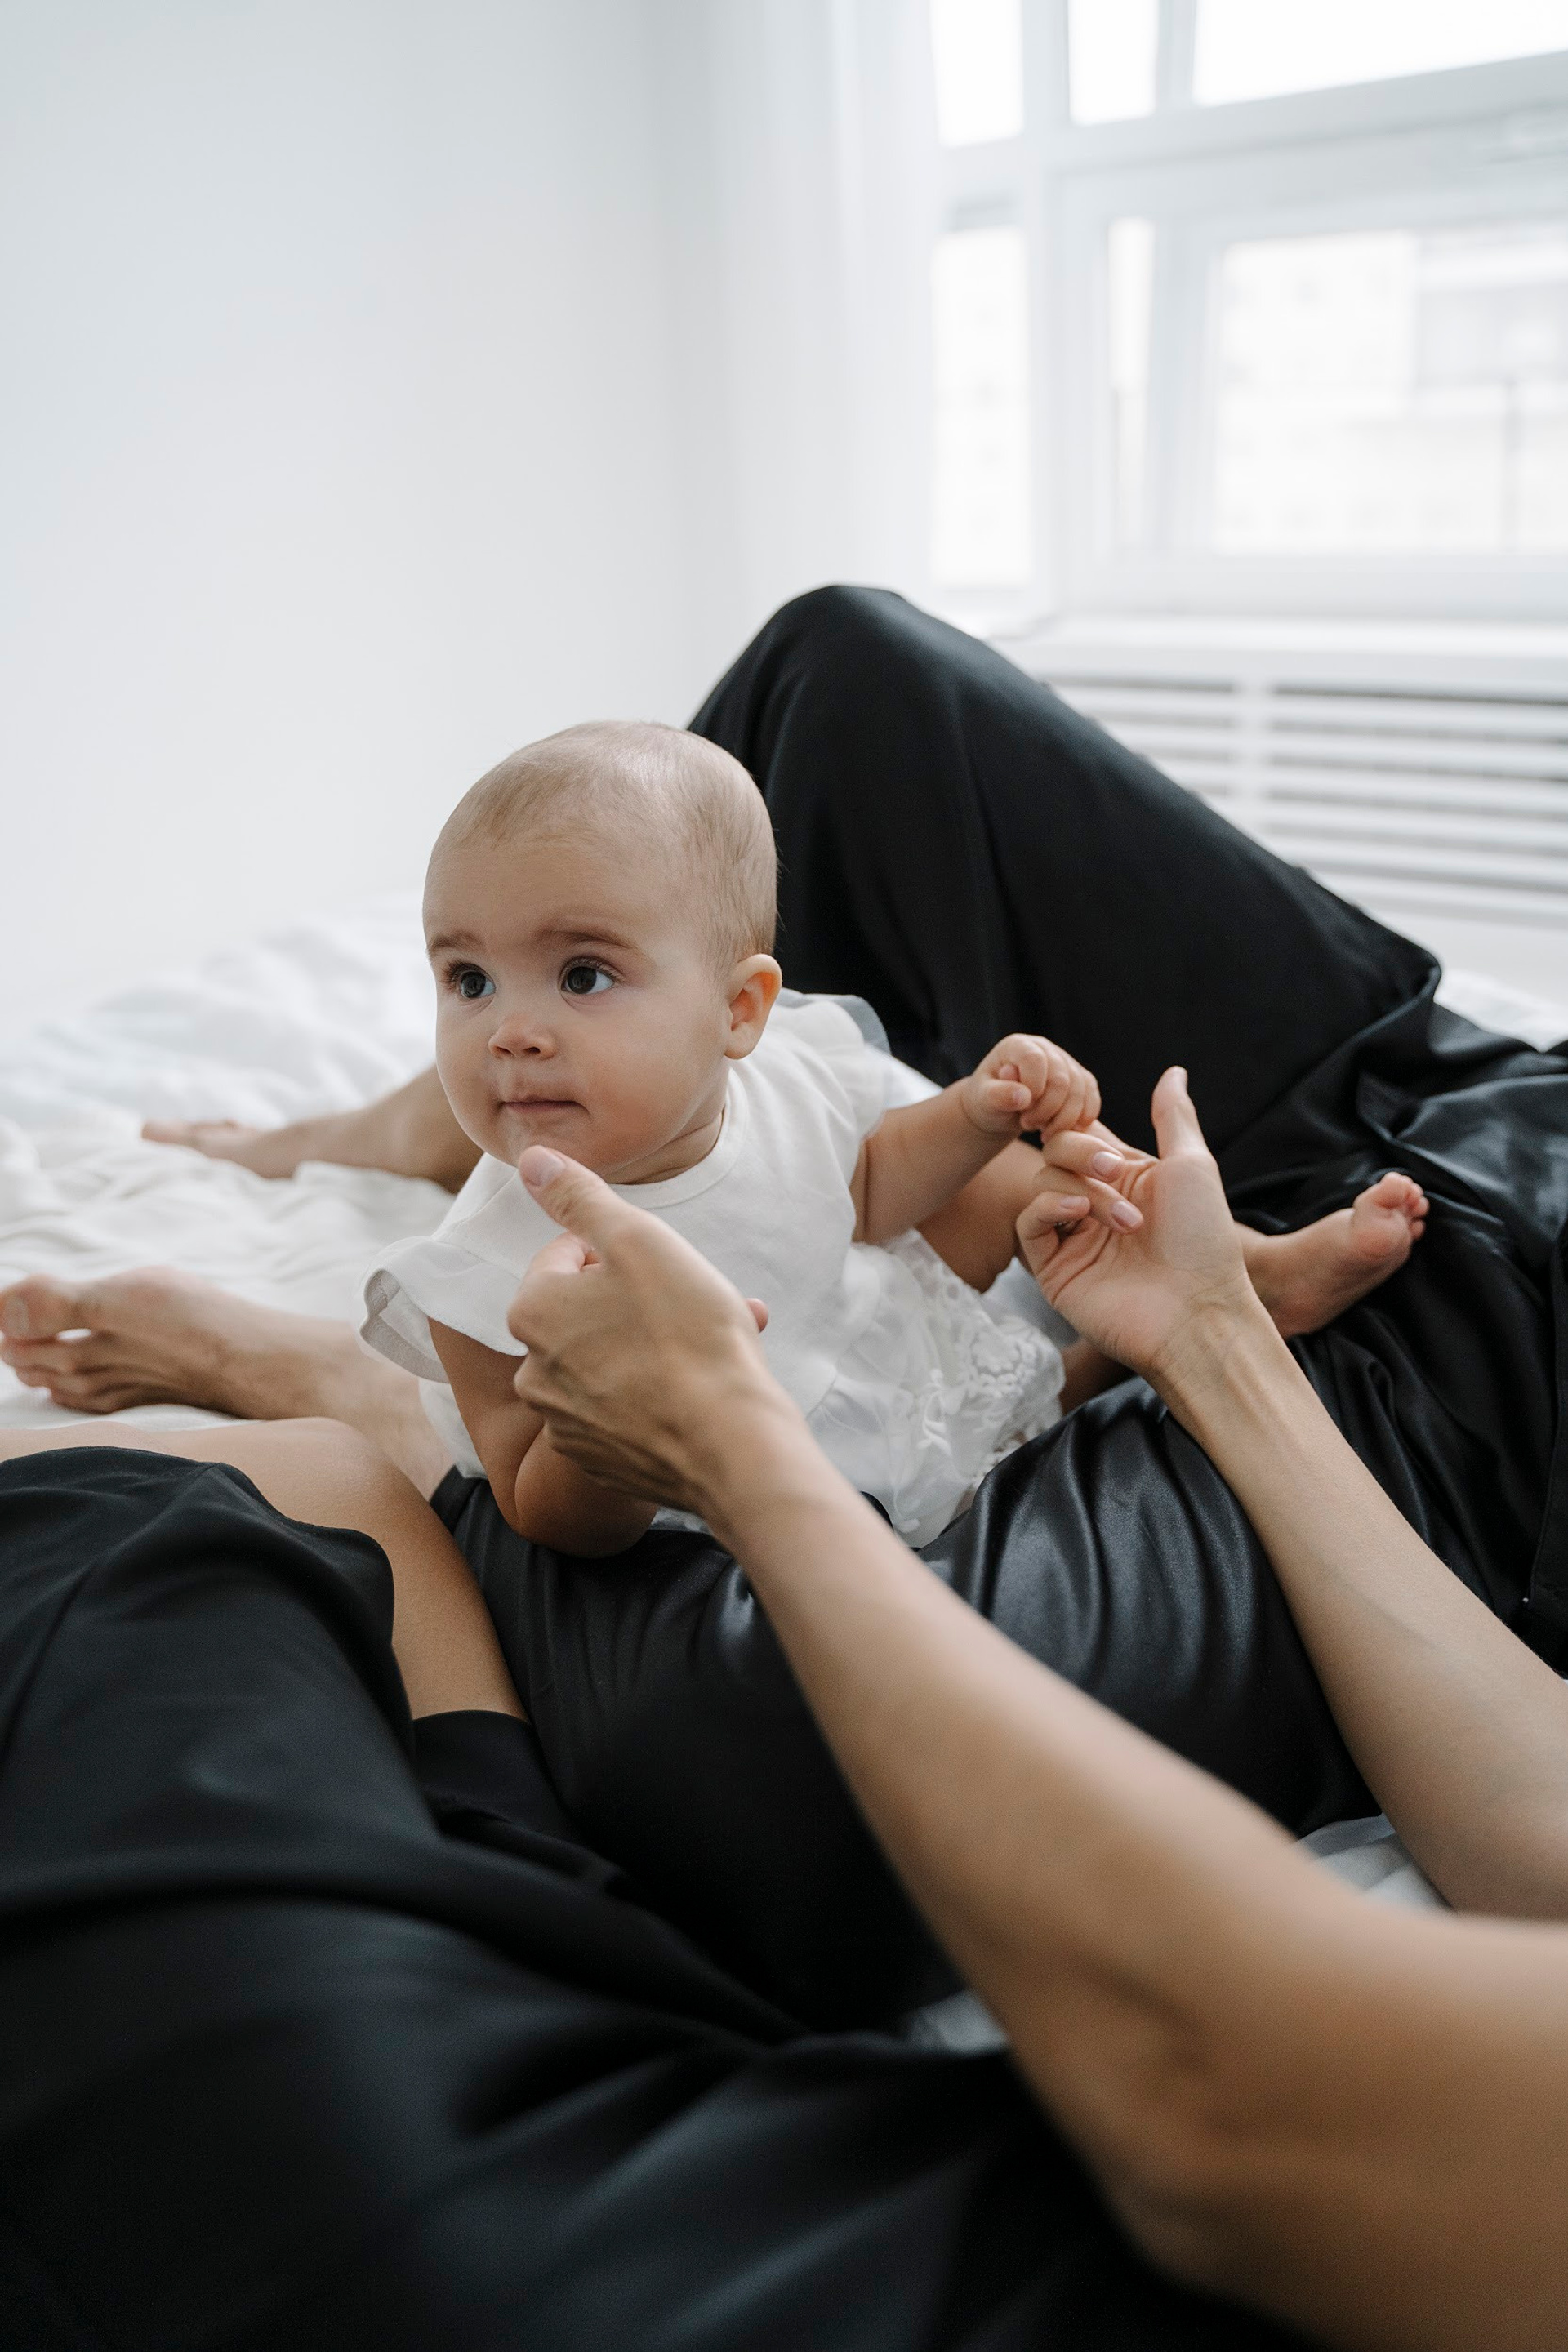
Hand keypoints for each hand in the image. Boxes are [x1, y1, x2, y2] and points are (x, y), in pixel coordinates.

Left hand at [506, 1147, 790, 1513]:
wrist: (728, 1443)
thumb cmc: (688, 1334)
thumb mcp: (637, 1241)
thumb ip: (578, 1196)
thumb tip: (532, 1159)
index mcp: (533, 1311)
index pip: (569, 1255)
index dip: (621, 1254)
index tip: (662, 1270)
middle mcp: (534, 1371)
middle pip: (587, 1312)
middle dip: (638, 1302)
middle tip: (692, 1306)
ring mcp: (565, 1422)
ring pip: (610, 1361)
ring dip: (655, 1346)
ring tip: (713, 1345)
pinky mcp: (598, 1460)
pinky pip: (624, 1409)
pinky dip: (657, 1393)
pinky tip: (701, 1389)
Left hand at [960, 1032, 1099, 1140]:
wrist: (1000, 1109)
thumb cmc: (988, 1101)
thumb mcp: (984, 1100)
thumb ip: (998, 1095)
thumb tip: (1024, 1096)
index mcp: (1018, 1045)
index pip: (1034, 1059)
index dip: (1032, 1088)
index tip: (1021, 1110)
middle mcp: (1045, 1048)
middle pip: (1062, 1079)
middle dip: (1047, 1110)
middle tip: (1027, 1125)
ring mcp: (1065, 1062)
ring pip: (1080, 1090)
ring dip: (1063, 1119)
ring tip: (1042, 1132)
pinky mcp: (1080, 1080)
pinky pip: (1091, 1097)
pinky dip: (1081, 1119)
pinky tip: (1064, 1131)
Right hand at [1014, 1068, 1263, 1387]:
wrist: (1198, 1312)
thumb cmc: (1205, 1241)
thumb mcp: (1193, 1165)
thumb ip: (1173, 1116)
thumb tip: (1173, 1071)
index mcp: (1126, 1180)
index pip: (1083, 1134)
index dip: (1081, 1123)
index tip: (1085, 1115)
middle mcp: (1096, 1205)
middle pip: (1056, 1151)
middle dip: (1082, 1152)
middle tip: (1115, 1171)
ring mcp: (1073, 1237)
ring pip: (1042, 1181)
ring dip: (1079, 1186)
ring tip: (1122, 1219)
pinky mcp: (1053, 1268)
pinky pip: (1028, 1222)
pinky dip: (1047, 1206)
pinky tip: (1077, 1213)